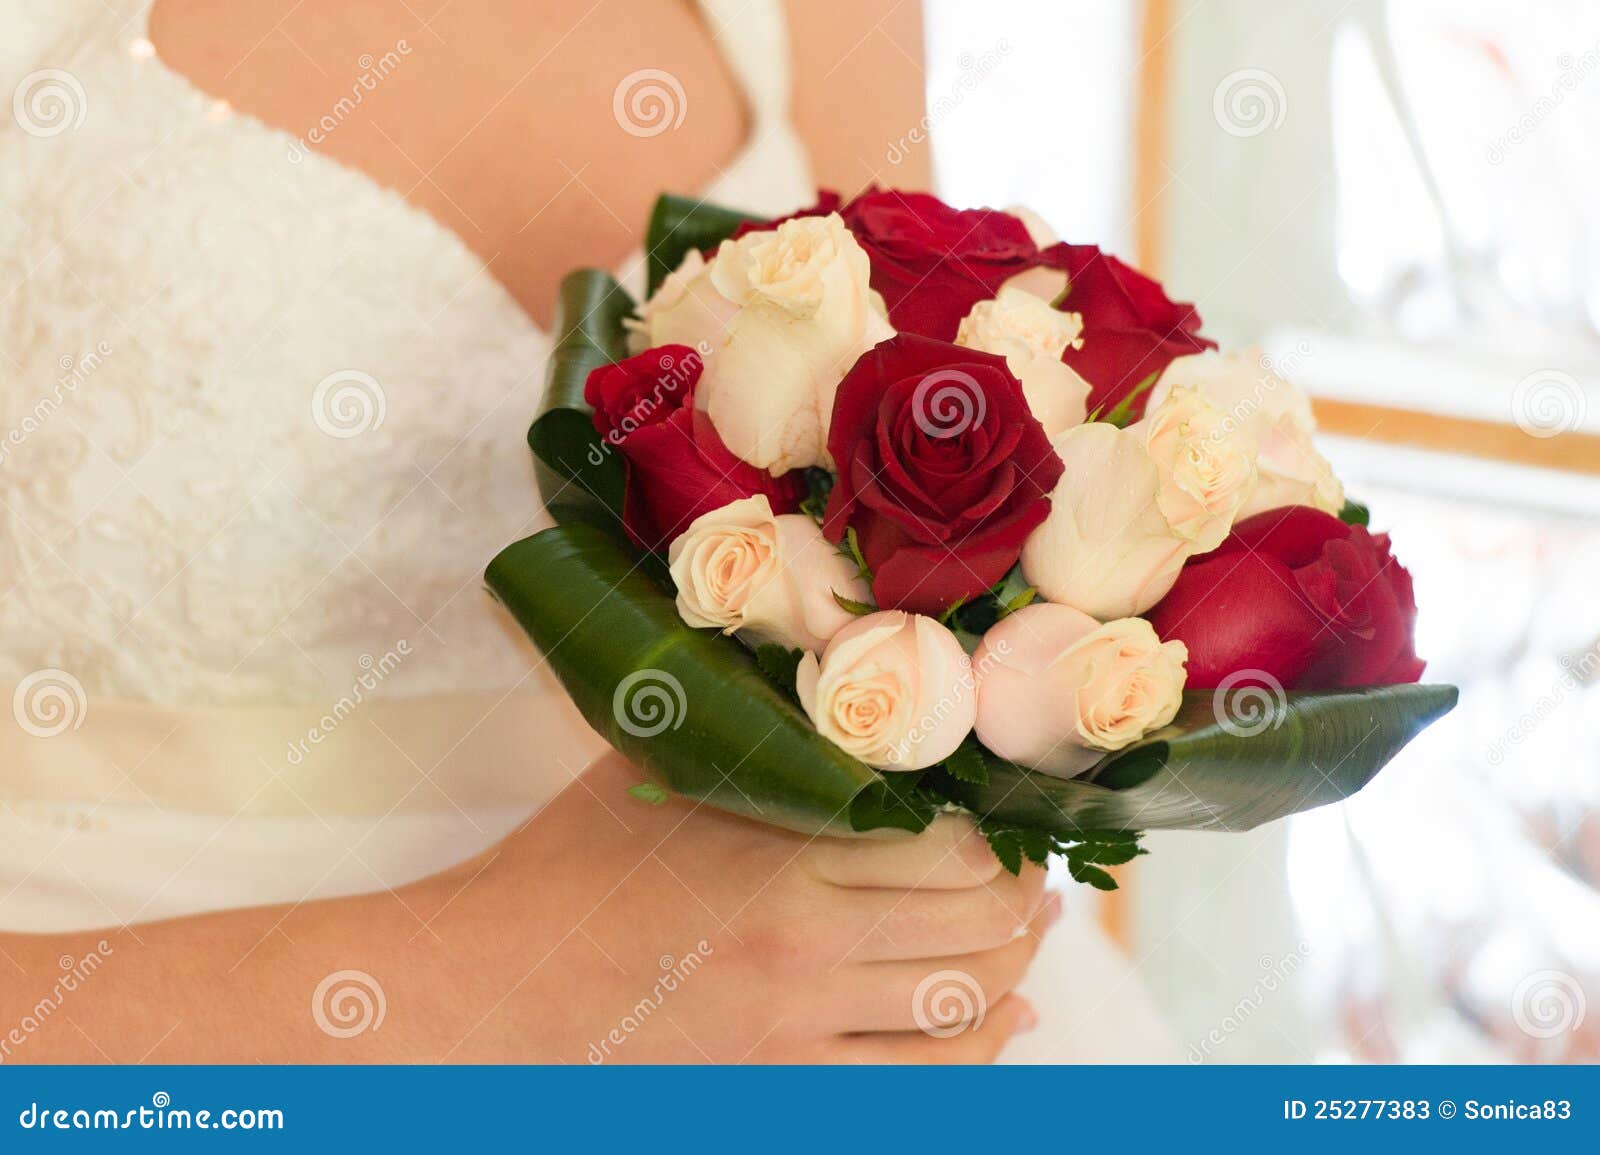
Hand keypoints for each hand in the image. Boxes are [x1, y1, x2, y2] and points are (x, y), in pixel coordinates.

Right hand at [0, 752, 1055, 1063]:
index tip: (1010, 818)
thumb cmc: (565, 866)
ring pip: (961, 1006)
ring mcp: (800, 1027)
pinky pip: (919, 1081)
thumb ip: (748, 726)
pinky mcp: (781, 1083)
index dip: (1001, 836)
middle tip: (1039, 878)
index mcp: (784, 856)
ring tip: (1031, 937)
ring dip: (1015, 968)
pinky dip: (981, 1050)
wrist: (492, 985)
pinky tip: (1005, 1023)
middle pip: (974, 926)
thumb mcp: (657, 771)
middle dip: (1025, 902)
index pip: (949, 847)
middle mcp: (810, 946)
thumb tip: (819, 665)